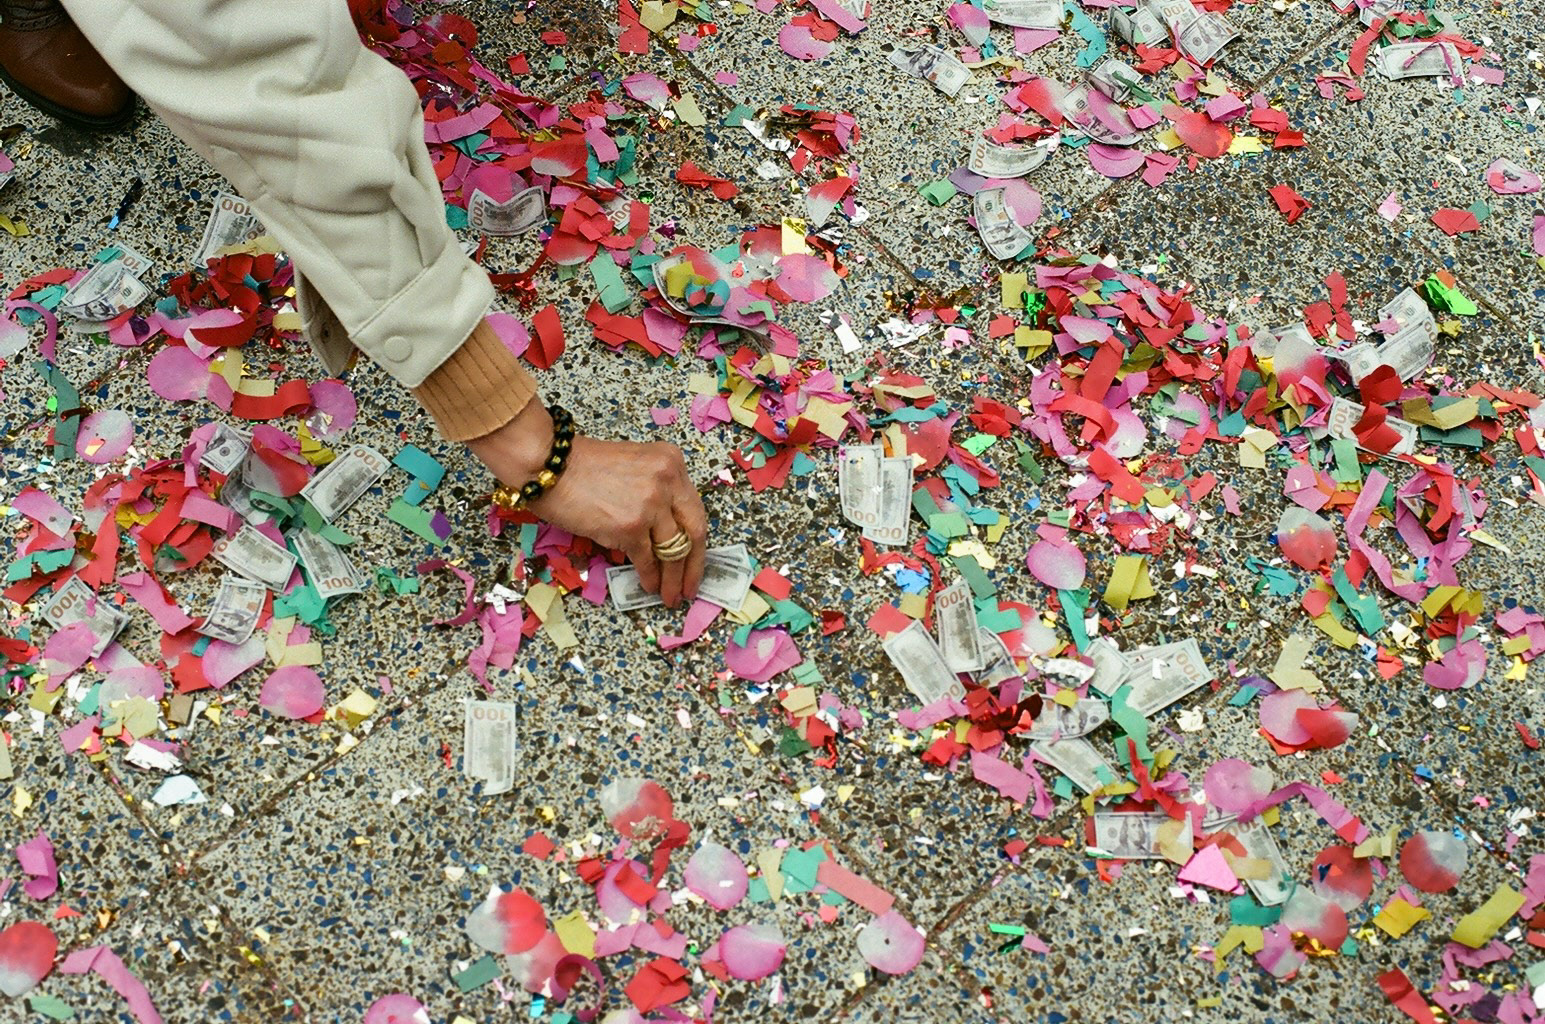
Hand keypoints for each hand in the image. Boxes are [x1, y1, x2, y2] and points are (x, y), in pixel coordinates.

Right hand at [466, 402, 707, 606]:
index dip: (698, 540)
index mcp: (671, 462)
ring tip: (670, 596)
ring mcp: (651, 504)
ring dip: (672, 579)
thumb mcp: (634, 468)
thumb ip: (655, 492)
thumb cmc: (581, 466)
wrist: (548, 464)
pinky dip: (649, 577)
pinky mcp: (631, 526)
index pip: (694, 509)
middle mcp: (668, 480)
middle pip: (694, 532)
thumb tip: (664, 535)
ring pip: (674, 551)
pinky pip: (647, 559)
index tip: (696, 561)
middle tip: (689, 588)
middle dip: (693, 566)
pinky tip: (649, 586)